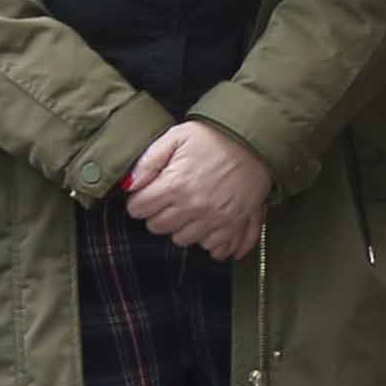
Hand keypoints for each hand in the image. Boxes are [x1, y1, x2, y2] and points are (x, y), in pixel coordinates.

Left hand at [122, 121, 269, 259]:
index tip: (148, 194)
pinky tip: (208, 225)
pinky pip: (214, 248)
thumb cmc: (214, 137)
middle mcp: (194, 207)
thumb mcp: (176, 137)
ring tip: (189, 209)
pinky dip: (208, 240)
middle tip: (168, 200)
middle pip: (158, 228)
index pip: (139, 209)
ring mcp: (215, 219)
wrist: (255, 141)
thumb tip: (129, 185)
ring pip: (183, 240)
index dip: (139, 200)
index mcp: (175, 184)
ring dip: (181, 227)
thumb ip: (148, 161)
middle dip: (157, 214)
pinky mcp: (235, 225)